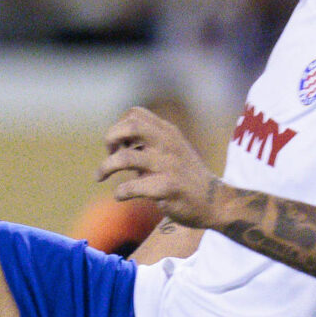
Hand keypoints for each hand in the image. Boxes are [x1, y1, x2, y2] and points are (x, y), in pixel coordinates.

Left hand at [98, 106, 218, 226]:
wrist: (215, 202)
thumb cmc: (186, 177)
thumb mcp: (171, 151)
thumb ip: (149, 143)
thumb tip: (117, 143)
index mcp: (168, 133)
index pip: (135, 114)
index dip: (119, 127)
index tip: (117, 145)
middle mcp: (168, 144)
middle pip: (130, 126)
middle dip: (110, 138)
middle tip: (109, 154)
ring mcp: (168, 165)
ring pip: (125, 158)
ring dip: (105, 167)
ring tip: (100, 176)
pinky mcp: (167, 188)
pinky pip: (132, 187)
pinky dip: (119, 192)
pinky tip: (120, 195)